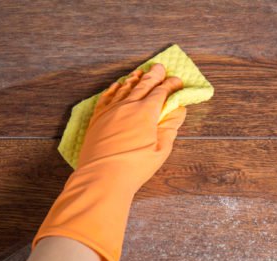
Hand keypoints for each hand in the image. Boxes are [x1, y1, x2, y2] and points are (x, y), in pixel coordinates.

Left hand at [33, 63, 186, 260]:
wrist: (102, 177)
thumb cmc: (135, 168)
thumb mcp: (161, 150)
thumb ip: (170, 127)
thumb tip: (179, 111)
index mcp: (146, 112)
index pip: (161, 92)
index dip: (171, 85)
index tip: (178, 81)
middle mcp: (128, 106)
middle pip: (143, 85)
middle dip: (154, 75)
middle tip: (160, 67)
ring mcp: (111, 111)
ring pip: (124, 88)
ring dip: (134, 79)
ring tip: (140, 72)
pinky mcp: (98, 118)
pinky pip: (107, 97)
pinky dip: (114, 89)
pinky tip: (117, 86)